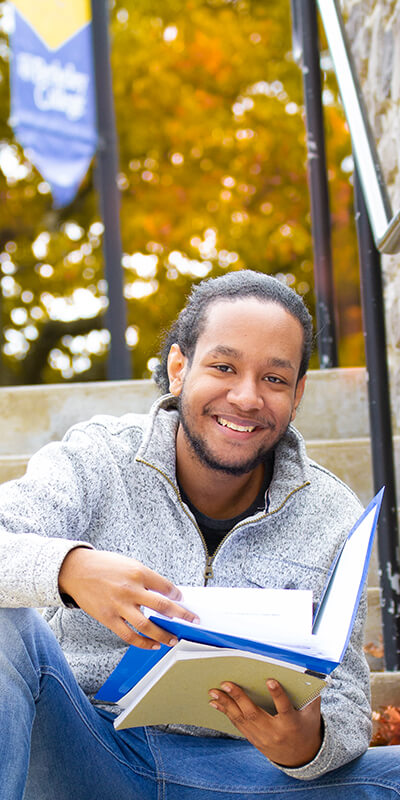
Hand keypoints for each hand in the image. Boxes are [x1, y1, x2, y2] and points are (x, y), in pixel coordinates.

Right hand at [58, 548, 197, 648]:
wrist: (76, 570)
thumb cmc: (104, 565)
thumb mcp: (128, 564)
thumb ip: (145, 578)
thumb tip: (164, 593)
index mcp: (137, 572)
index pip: (165, 586)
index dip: (177, 595)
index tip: (182, 600)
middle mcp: (130, 589)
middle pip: (162, 606)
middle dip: (180, 615)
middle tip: (192, 620)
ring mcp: (119, 606)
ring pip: (146, 625)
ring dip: (163, 634)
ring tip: (173, 640)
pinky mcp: (108, 618)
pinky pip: (129, 635)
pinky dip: (143, 643)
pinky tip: (152, 645)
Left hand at [208, 679, 322, 766]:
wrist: (300, 758)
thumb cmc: (306, 729)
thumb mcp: (313, 714)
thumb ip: (312, 696)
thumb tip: (311, 674)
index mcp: (291, 724)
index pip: (284, 708)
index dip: (277, 695)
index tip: (269, 680)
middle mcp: (274, 732)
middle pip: (254, 714)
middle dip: (239, 698)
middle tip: (226, 683)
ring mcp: (262, 737)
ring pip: (242, 720)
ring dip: (226, 705)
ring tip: (214, 692)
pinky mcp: (254, 739)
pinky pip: (238, 725)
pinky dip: (226, 713)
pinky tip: (216, 703)